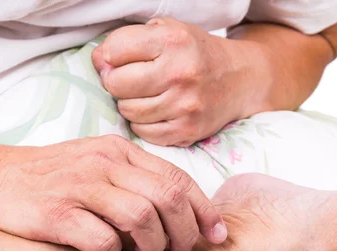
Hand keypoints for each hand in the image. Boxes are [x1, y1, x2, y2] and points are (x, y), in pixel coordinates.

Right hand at [0, 135, 226, 250]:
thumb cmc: (58, 178)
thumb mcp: (102, 165)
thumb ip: (139, 180)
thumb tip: (186, 214)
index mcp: (121, 152)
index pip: (178, 179)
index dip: (204, 210)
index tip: (217, 235)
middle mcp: (104, 164)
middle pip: (168, 198)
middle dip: (185, 231)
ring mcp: (79, 187)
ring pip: (142, 217)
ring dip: (153, 244)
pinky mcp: (55, 214)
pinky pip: (102, 240)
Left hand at [92, 18, 261, 146]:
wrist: (238, 79)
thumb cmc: (195, 53)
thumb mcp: (167, 31)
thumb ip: (129, 40)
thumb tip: (98, 62)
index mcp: (173, 41)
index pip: (115, 51)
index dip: (109, 56)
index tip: (118, 59)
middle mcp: (181, 74)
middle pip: (117, 85)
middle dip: (117, 82)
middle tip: (130, 80)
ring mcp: (185, 106)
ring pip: (128, 111)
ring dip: (130, 104)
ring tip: (146, 94)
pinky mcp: (187, 131)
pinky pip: (144, 132)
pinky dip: (143, 123)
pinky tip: (156, 111)